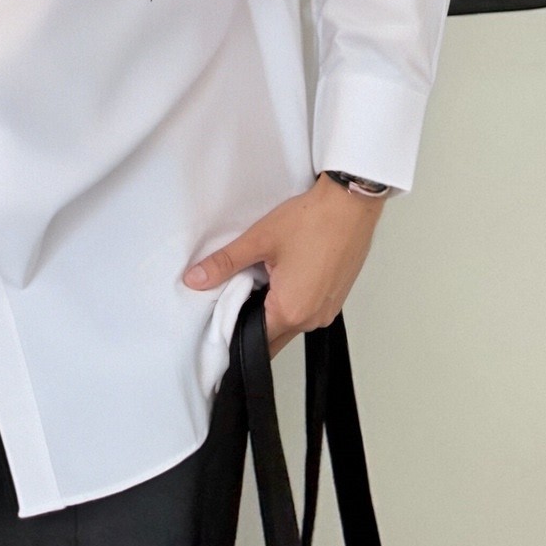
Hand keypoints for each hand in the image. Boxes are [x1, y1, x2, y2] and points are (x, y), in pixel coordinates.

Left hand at [181, 173, 386, 357]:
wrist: (351, 205)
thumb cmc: (311, 221)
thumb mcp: (259, 240)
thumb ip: (224, 263)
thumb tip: (194, 279)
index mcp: (291, 311)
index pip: (255, 340)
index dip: (234, 329)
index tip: (221, 315)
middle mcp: (312, 319)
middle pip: (273, 335)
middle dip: (253, 321)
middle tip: (237, 292)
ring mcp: (327, 311)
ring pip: (291, 322)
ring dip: (273, 308)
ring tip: (260, 277)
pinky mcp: (335, 299)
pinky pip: (307, 310)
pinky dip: (292, 299)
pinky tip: (283, 273)